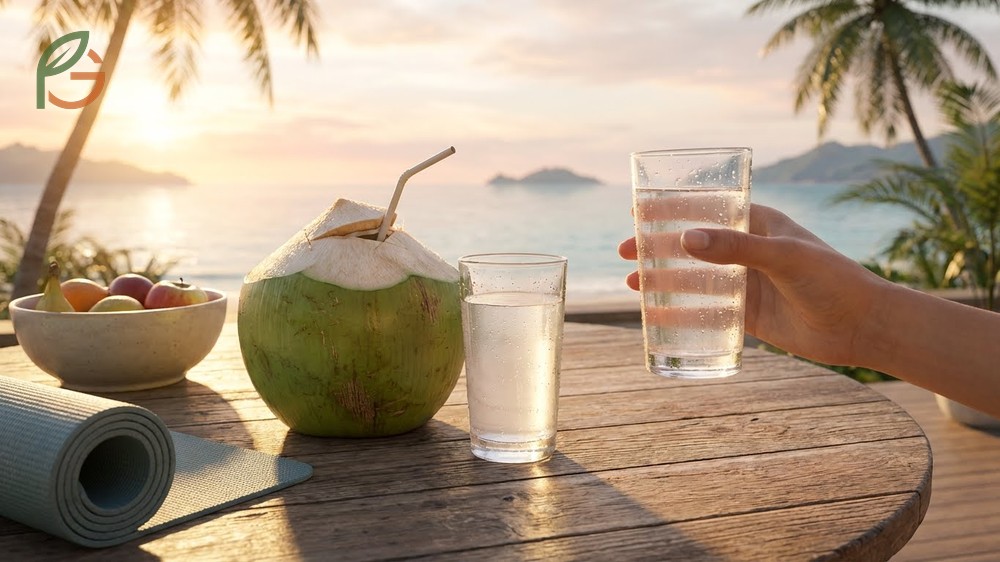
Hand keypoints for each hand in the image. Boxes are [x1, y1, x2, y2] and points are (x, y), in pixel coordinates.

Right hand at [618, 204, 890, 367]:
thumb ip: (735, 248)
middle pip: (691, 244)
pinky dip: (680, 312)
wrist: (863, 327)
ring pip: (693, 278)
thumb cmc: (832, 280)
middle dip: (656, 247)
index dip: (670, 209)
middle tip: (623, 251)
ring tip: (632, 284)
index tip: (637, 211)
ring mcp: (746, 283)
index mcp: (757, 224)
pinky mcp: (748, 315)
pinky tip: (657, 317)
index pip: (705, 209)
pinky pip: (706, 311)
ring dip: (663, 279)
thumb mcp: (783, 257)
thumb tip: (683, 239)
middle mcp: (747, 251)